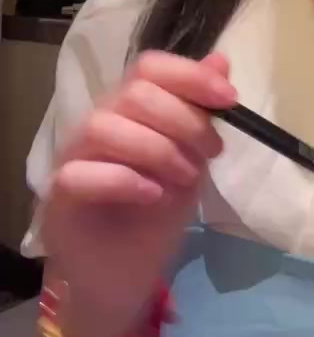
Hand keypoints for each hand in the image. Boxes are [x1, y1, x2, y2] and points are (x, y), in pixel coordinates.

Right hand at [41, 50, 236, 336]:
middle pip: (134, 93)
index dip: (190, 76)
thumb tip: (221, 62)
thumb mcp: (192, 159)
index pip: (150, 66)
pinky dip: (124, 180)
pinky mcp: (60, 196)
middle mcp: (99, 122)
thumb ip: (201, 112)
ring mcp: (74, 157)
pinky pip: (81, 173)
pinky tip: (153, 196)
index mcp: (130, 107)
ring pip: (104, 126)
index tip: (229, 101)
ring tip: (185, 179)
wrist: (126, 274)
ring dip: (157, 150)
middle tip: (211, 153)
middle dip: (183, 120)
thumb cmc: (157, 210)